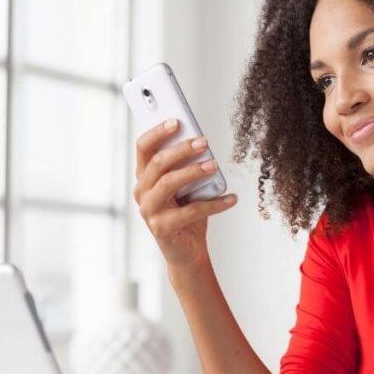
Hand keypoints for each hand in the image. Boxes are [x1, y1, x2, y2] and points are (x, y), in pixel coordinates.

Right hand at [132, 119, 237, 269]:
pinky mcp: (161, 228)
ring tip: (214, 165)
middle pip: (157, 163)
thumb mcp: (186, 187)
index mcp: (145, 177)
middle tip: (203, 142)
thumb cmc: (187, 215)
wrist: (187, 252)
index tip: (177, 121)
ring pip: (168, 183)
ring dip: (193, 171)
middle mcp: (142, 192)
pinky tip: (231, 198)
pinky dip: (215, 204)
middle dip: (181, 149)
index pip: (143, 148)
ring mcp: (149, 211)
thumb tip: (201, 143)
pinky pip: (190, 211)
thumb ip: (186, 167)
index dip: (157, 132)